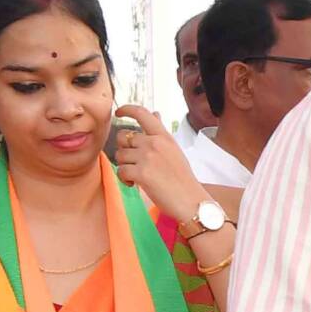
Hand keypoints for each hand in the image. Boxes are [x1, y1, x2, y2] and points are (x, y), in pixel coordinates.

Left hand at [108, 104, 210, 223]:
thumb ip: (161, 132)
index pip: (142, 113)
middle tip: (133, 162)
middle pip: (123, 137)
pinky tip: (135, 184)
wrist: (191, 201)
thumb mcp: (174, 149)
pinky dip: (125, 179)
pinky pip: (121, 171)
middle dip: (123, 150)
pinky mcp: (141, 173)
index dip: (126, 110)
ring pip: (120, 155)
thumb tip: (155, 113)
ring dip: (125, 166)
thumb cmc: (183, 178)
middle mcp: (154, 143)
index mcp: (164, 136)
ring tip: (137, 176)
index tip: (118, 112)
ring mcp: (147, 157)